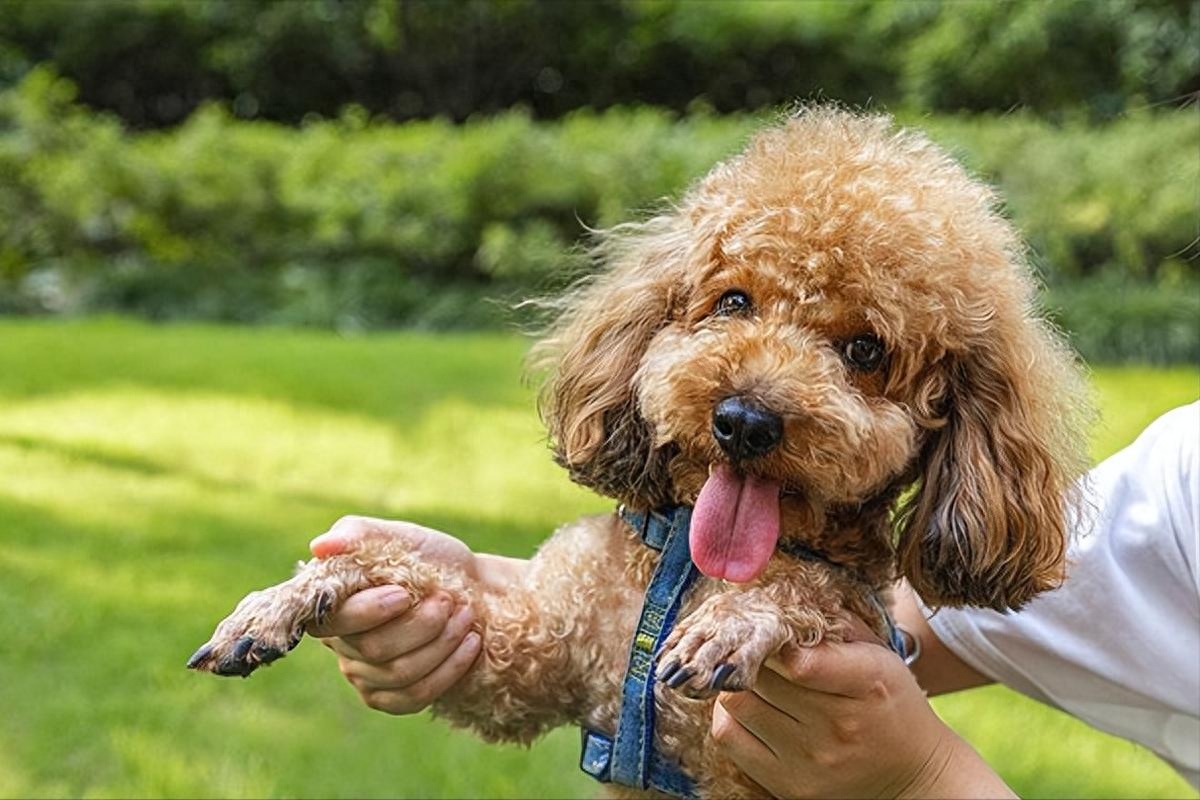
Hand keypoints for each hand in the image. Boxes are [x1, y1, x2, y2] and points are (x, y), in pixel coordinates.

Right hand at [305, 516, 521, 714]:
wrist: (470, 587)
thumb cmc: (430, 560)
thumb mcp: (401, 537)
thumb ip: (359, 534)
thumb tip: (320, 547)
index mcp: (335, 602)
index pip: (337, 619)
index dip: (371, 611)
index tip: (406, 594)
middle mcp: (341, 643)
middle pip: (375, 649)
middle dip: (423, 624)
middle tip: (450, 601)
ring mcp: (363, 675)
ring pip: (399, 675)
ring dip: (442, 644)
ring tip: (466, 618)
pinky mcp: (389, 697)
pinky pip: (413, 697)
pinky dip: (448, 671)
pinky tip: (469, 645)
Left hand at [712, 637, 1014, 798]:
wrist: (913, 776)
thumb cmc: (891, 704)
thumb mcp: (881, 656)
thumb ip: (840, 626)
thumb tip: (788, 598)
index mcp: (868, 683)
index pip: (799, 659)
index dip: (774, 640)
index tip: (772, 631)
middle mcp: (839, 725)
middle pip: (761, 676)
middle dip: (753, 656)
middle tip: (756, 649)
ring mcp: (811, 759)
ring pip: (737, 701)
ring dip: (738, 683)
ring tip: (755, 678)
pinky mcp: (788, 784)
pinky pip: (728, 736)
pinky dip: (728, 714)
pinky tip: (747, 705)